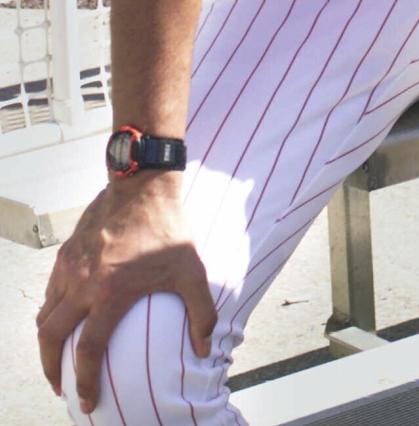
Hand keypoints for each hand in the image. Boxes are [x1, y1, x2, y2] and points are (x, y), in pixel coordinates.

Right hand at [36, 175, 215, 414]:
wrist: (142, 186)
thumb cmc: (169, 229)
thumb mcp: (192, 271)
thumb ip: (201, 313)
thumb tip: (204, 349)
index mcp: (111, 292)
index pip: (88, 350)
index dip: (84, 381)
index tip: (84, 400)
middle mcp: (82, 283)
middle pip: (51, 337)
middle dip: (51, 368)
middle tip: (61, 385)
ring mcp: (70, 266)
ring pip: (45, 314)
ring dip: (47, 341)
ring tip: (57, 357)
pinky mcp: (66, 252)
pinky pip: (50, 291)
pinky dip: (51, 311)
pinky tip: (64, 316)